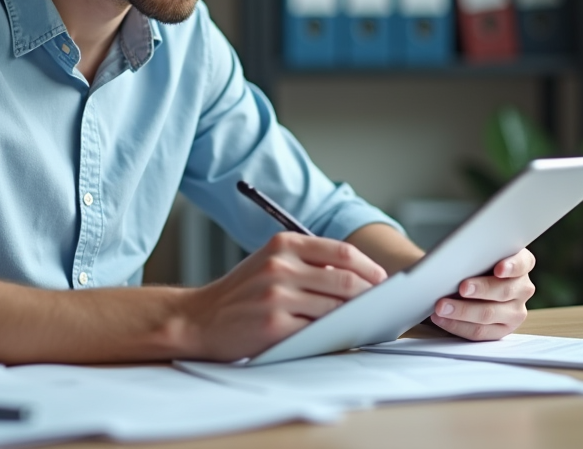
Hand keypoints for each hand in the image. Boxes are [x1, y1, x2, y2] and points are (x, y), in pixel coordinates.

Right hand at [179, 232, 387, 361]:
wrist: (199, 319)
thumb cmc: (241, 294)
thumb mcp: (270, 263)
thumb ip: (308, 264)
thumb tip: (359, 278)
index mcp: (282, 245)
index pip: (341, 251)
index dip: (369, 267)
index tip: (382, 280)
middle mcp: (280, 266)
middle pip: (345, 279)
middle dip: (371, 294)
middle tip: (383, 305)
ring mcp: (276, 296)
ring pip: (336, 306)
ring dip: (358, 316)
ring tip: (369, 321)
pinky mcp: (273, 326)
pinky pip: (318, 330)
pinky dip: (336, 334)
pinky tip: (343, 336)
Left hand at [430, 248, 535, 340]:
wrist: (470, 286)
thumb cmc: (474, 264)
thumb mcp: (479, 256)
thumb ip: (475, 255)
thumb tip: (453, 259)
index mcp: (522, 264)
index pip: (523, 263)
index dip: (511, 266)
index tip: (499, 269)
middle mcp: (523, 288)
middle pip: (504, 291)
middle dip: (481, 289)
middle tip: (462, 288)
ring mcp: (515, 311)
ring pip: (489, 314)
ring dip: (463, 311)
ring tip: (442, 307)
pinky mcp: (502, 330)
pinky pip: (479, 332)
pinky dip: (457, 325)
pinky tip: (442, 319)